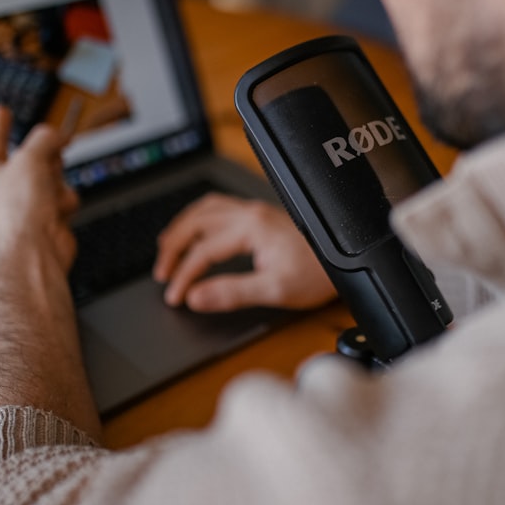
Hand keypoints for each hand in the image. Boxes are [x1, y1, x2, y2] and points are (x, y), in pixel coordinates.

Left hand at [0, 105, 79, 271]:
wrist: (36, 250)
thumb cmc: (20, 210)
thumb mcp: (31, 157)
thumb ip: (46, 138)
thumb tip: (59, 136)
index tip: (1, 110)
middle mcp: (5, 189)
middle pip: (32, 156)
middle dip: (45, 157)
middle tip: (55, 150)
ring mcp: (27, 204)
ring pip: (53, 175)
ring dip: (57, 182)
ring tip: (48, 195)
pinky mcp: (48, 217)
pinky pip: (64, 196)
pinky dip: (65, 201)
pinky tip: (56, 212)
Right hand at [154, 193, 334, 311]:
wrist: (343, 262)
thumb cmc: (317, 274)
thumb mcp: (274, 290)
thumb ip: (231, 293)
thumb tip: (196, 297)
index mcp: (251, 227)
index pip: (203, 251)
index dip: (184, 276)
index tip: (175, 296)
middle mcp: (250, 212)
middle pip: (196, 221)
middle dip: (173, 246)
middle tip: (161, 272)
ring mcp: (254, 211)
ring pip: (205, 209)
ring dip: (182, 227)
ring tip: (167, 249)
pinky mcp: (259, 215)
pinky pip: (218, 208)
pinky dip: (198, 219)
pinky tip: (195, 232)